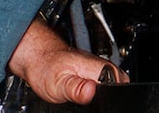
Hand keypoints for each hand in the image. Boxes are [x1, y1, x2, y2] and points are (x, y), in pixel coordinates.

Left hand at [8, 19, 127, 105]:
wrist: (40, 58)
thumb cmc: (47, 67)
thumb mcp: (59, 84)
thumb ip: (76, 89)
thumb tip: (90, 91)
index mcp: (100, 68)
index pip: (118, 89)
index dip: (107, 100)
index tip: (90, 101)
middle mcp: (105, 67)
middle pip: (118, 90)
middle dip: (104, 99)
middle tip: (80, 97)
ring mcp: (103, 69)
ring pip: (113, 88)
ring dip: (100, 96)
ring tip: (79, 93)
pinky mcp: (98, 73)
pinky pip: (106, 86)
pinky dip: (96, 92)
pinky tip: (82, 92)